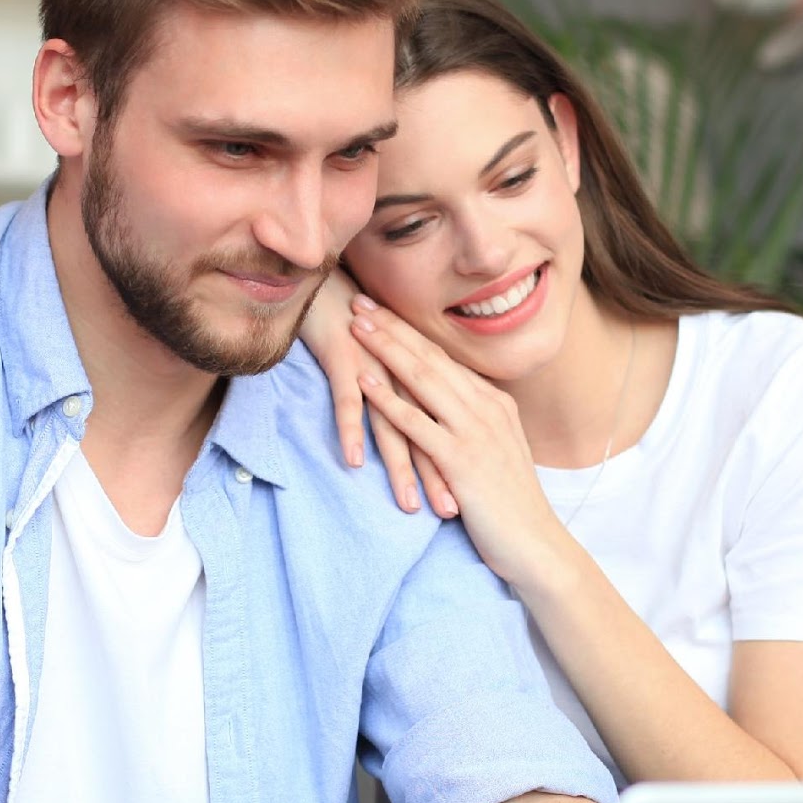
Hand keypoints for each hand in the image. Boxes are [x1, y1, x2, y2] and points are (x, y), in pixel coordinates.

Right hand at [302, 270, 456, 516]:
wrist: (328, 289)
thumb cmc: (357, 331)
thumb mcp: (390, 366)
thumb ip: (408, 395)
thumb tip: (424, 428)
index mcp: (418, 379)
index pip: (444, 429)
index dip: (458, 463)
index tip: (474, 498)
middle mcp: (403, 378)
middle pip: (426, 434)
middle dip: (439, 476)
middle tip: (453, 513)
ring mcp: (375, 370)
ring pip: (391, 425)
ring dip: (400, 467)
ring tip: (409, 505)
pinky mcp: (344, 363)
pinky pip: (347, 403)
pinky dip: (350, 432)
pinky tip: (353, 462)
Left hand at [348, 297, 573, 593]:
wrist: (535, 544)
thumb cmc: (511, 505)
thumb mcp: (499, 453)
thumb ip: (476, 426)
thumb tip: (455, 410)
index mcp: (495, 403)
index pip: (446, 358)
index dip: (411, 331)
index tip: (384, 309)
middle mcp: (486, 408)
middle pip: (431, 357)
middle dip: (394, 327)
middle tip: (361, 301)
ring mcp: (474, 431)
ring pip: (423, 380)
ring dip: (387, 350)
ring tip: (356, 327)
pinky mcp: (460, 459)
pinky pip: (417, 422)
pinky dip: (389, 400)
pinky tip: (363, 383)